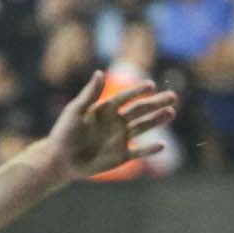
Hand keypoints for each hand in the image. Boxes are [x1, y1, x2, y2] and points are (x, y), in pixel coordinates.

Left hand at [43, 73, 179, 181]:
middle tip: (173, 96)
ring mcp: (121, 138)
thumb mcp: (75, 110)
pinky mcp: (122, 156)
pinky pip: (139, 152)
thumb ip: (90, 93)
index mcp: (106, 109)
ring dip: (158, 120)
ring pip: (144, 127)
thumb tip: (99, 72)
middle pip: (141, 111)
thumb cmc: (64, 133)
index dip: (138, 91)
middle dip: (156, 103)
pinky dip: (150, 149)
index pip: (126, 98)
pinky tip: (161, 145)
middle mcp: (117, 122)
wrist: (61, 160)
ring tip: (171, 112)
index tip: (151, 85)